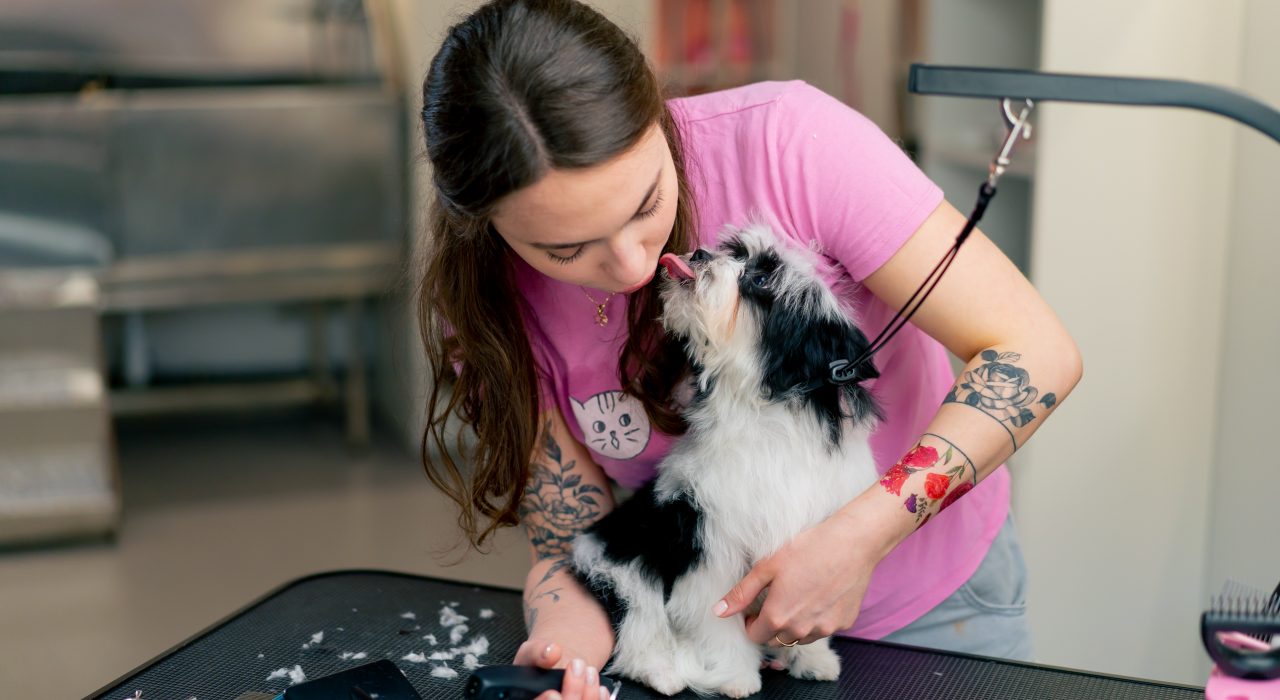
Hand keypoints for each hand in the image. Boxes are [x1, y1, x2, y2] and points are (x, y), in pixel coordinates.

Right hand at [514, 637, 612, 699]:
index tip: (553, 693)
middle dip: (572, 692)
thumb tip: (552, 652)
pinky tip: (600, 689)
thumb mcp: (530, 652)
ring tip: (589, 671)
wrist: (557, 668)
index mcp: (529, 699)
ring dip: (589, 694)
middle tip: (577, 666)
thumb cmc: (539, 664)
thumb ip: (536, 651)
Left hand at [713, 509, 884, 646]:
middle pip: (777, 641)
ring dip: (793, 626)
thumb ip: (742, 593)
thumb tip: (719, 611)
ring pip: (800, 638)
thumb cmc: (808, 548)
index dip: (751, 622)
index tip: (756, 608)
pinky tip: (819, 596)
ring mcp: (825, 629)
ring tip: (797, 597)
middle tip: (775, 600)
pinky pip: (823, 629)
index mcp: (778, 617)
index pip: (755, 636)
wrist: (852, 542)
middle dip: (771, 627)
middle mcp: (801, 630)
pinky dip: (816, 620)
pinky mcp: (843, 623)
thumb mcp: (767, 566)